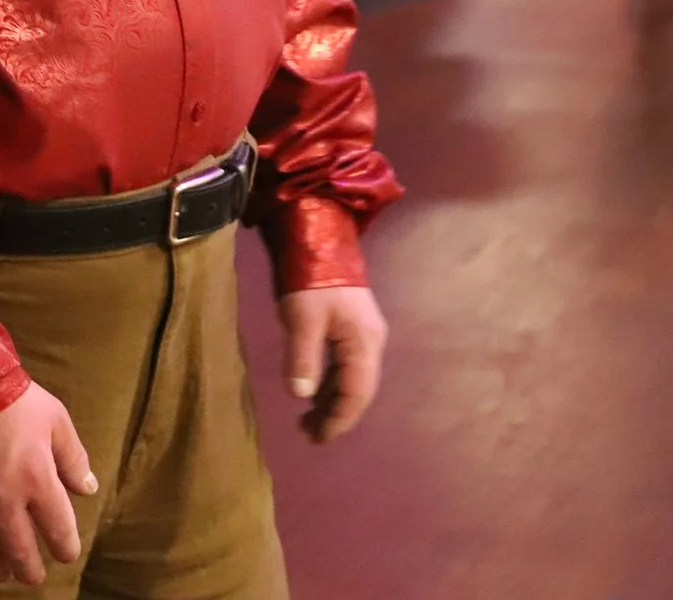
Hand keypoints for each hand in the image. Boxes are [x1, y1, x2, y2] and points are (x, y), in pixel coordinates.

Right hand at [0, 383, 96, 586]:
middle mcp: (2, 500)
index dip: (66, 548)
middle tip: (32, 575)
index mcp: (37, 480)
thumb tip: (88, 488)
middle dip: (30, 570)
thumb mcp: (54, 418)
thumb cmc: (11, 397)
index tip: (66, 553)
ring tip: (2, 572)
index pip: (59, 531)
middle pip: (20, 552)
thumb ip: (73, 457)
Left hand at [279, 286, 387, 442]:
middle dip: (336, 414)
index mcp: (363, 342)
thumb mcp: (302, 318)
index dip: (339, 419)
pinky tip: (313, 389)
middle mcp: (370, 341)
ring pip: (351, 377)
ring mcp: (363, 332)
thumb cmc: (311, 278)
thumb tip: (301, 396)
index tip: (318, 438)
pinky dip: (330, 381)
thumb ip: (303, 358)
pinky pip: (345, 364)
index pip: (356, 393)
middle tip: (308, 433)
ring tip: (307, 418)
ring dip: (331, 399)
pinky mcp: (351, 325)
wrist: (321, 235)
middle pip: (358, 388)